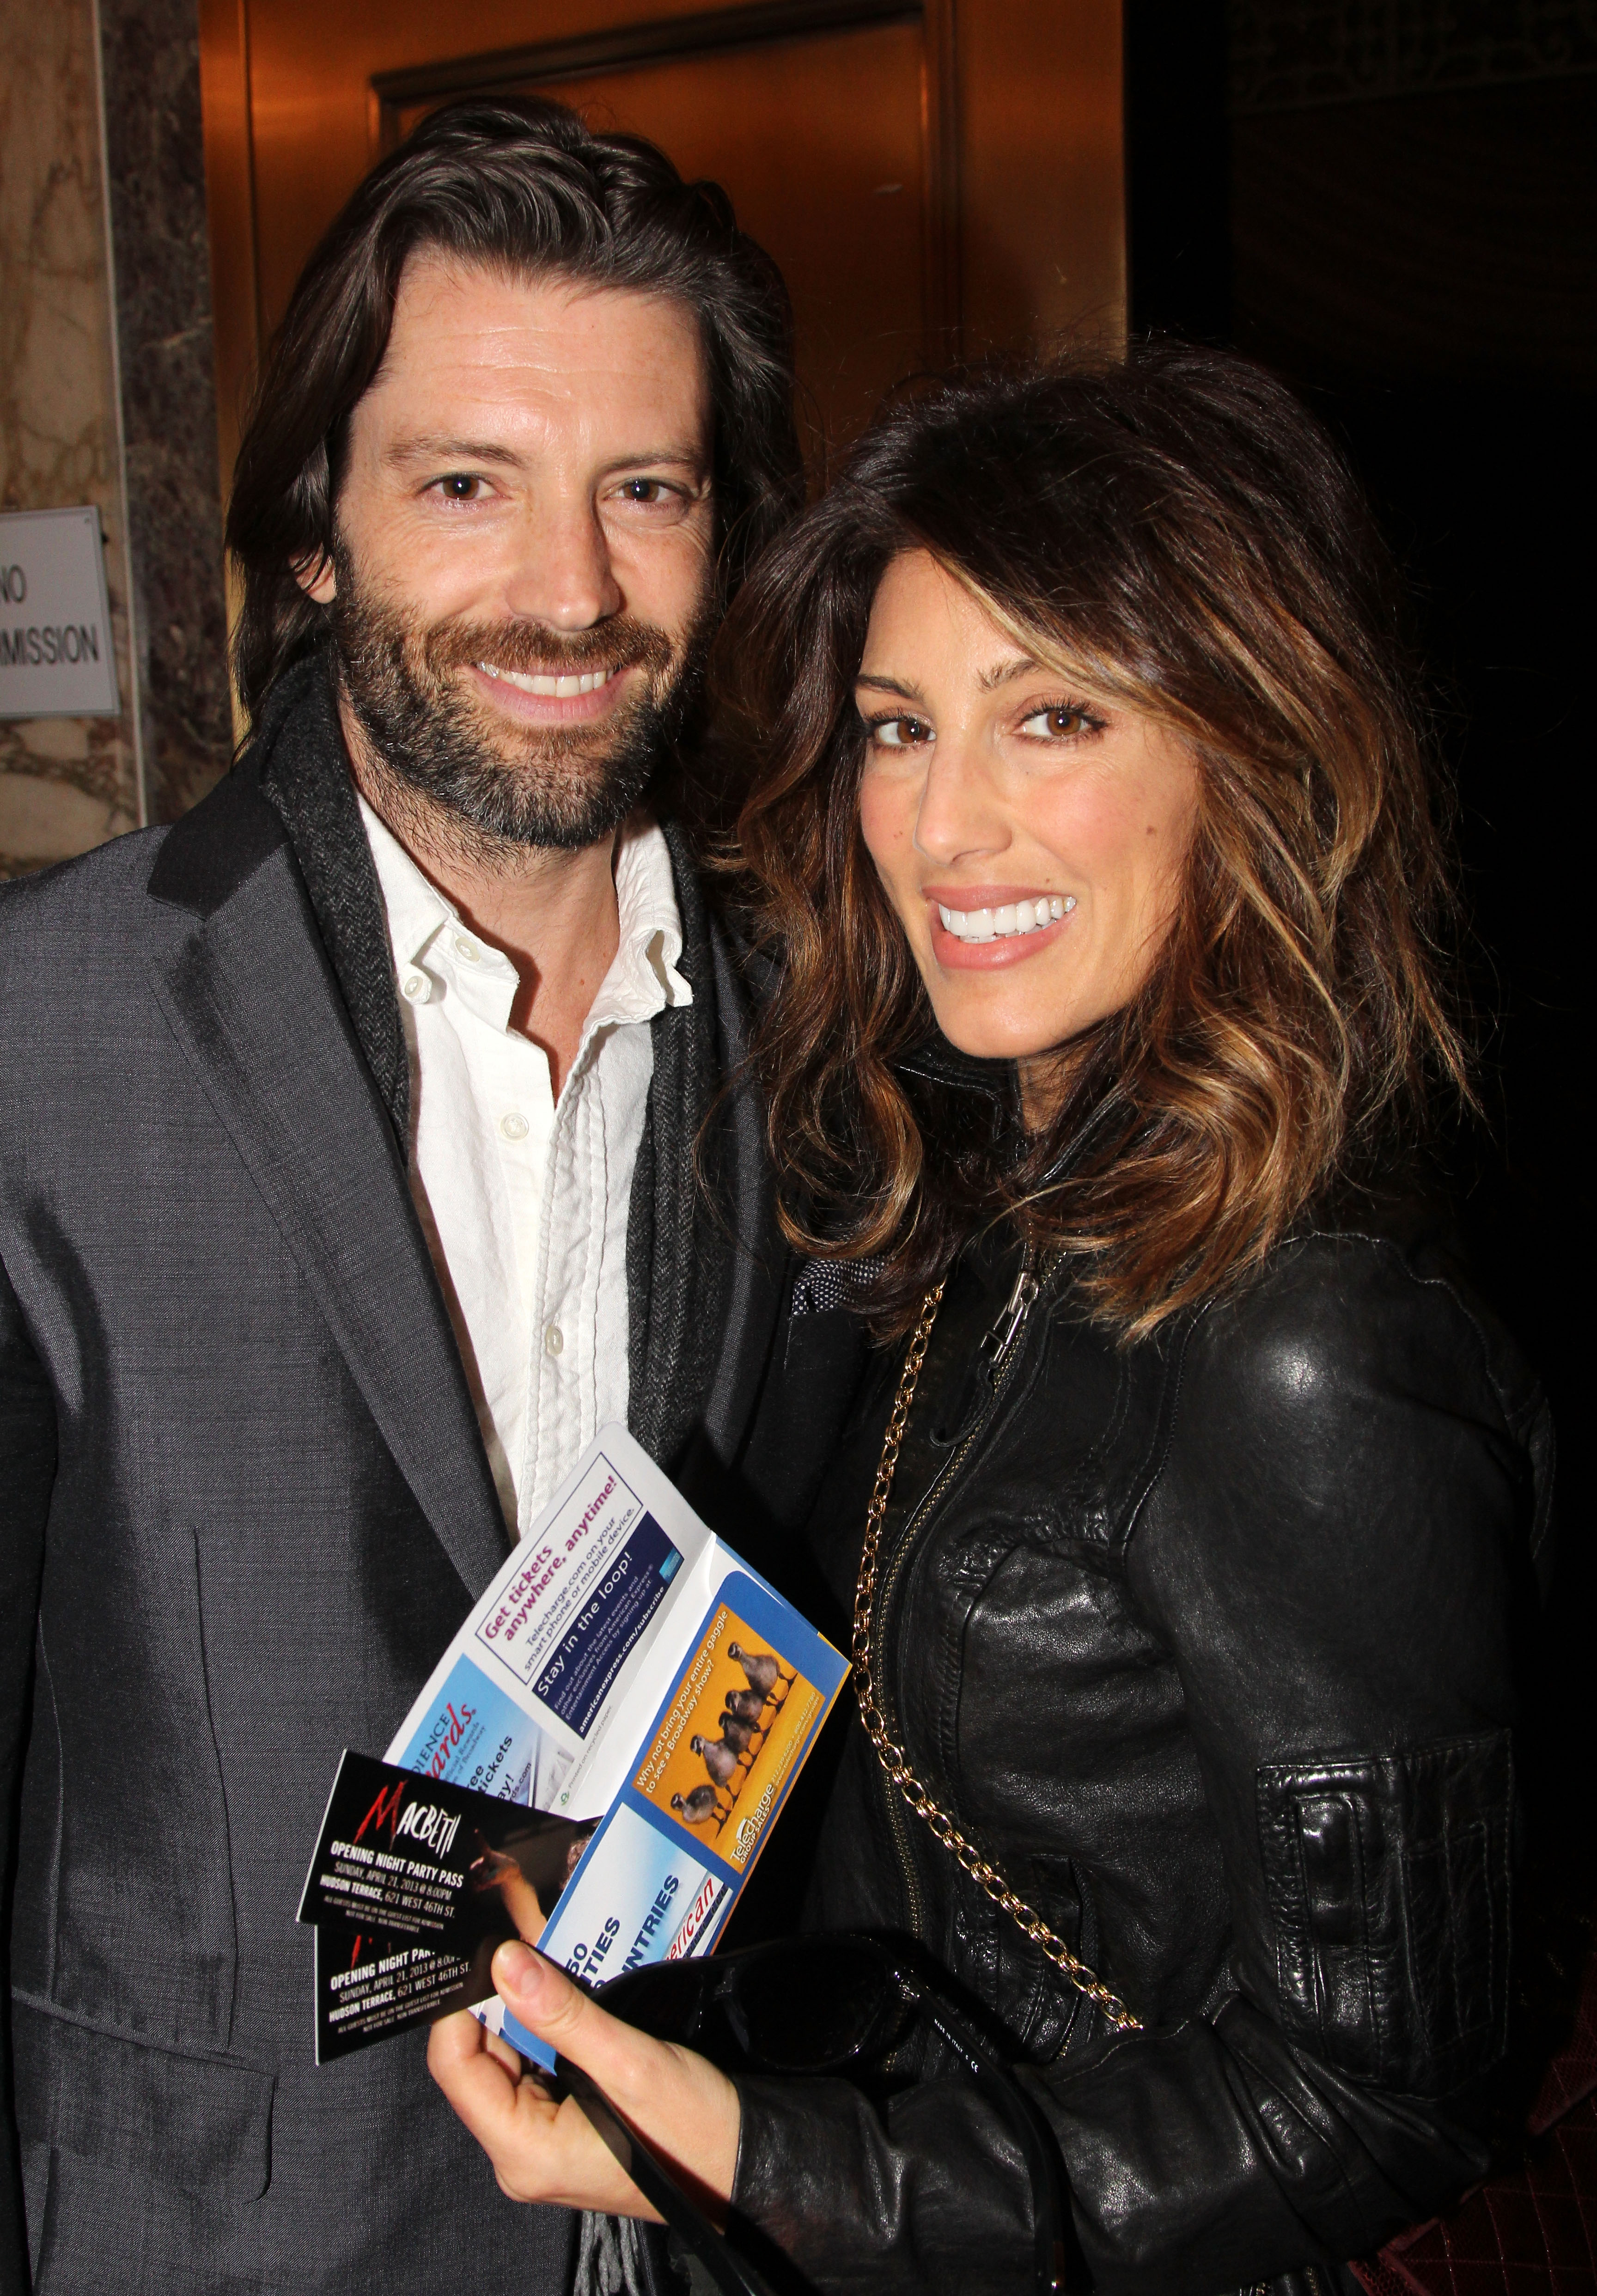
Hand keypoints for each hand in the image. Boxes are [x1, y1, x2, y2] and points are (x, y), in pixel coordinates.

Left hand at [428, 1941, 741, 2220]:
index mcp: (523, 2150)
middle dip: (504, 1994)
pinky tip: (574, 1984)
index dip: (463, 2003)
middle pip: (482, 2057)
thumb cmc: (693, 2133)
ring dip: (533, 2002)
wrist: (745, 2163)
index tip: (487, 1948)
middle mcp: (522, 2151)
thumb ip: (562, 2014)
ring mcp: (545, 2138)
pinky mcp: (568, 2122)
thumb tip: (505, 1962)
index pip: (456, 2067)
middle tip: (526, 1933)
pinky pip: (542, 2064)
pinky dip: (554, 2023)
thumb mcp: (629, 2064)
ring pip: (514, 2054)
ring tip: (552, 1946)